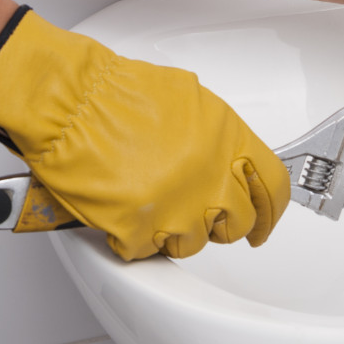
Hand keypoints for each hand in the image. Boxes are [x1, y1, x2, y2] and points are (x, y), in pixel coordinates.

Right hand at [0, 6, 289, 260]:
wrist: (69, 101)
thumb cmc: (119, 93)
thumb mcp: (193, 101)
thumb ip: (220, 137)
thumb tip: (231, 160)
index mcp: (229, 142)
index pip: (274, 188)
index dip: (271, 211)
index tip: (264, 223)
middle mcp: (211, 178)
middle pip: (237, 222)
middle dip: (220, 222)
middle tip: (198, 212)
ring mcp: (177, 209)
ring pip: (194, 242)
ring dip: (174, 230)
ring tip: (150, 201)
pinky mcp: (139, 232)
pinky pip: (148, 251)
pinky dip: (134, 237)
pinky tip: (123, 210)